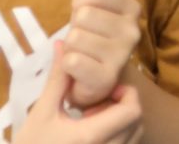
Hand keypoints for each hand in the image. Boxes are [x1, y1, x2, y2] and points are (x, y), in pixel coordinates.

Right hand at [16, 59, 142, 143]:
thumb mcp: (42, 112)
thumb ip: (58, 79)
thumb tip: (62, 44)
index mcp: (91, 136)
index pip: (131, 111)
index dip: (127, 94)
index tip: (108, 88)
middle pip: (136, 124)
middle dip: (123, 107)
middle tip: (99, 103)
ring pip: (134, 138)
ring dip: (122, 124)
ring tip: (95, 120)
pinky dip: (118, 139)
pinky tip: (93, 135)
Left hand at [53, 0, 141, 112]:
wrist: (96, 79)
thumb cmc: (93, 35)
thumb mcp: (90, 5)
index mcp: (132, 9)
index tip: (81, 10)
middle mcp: (133, 31)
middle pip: (84, 15)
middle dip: (74, 26)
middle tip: (82, 37)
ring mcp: (121, 56)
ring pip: (75, 38)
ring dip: (69, 46)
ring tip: (80, 52)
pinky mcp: (106, 78)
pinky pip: (72, 61)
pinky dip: (66, 63)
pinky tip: (77, 68)